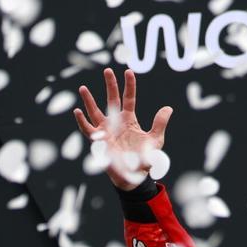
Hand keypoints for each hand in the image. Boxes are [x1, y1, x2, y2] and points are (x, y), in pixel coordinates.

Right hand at [73, 67, 172, 190]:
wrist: (135, 175)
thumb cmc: (144, 158)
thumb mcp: (155, 140)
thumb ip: (159, 124)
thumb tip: (168, 108)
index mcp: (129, 120)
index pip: (129, 99)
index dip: (129, 86)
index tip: (129, 72)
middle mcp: (116, 122)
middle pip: (112, 100)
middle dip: (110, 86)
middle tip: (107, 71)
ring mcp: (106, 131)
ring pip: (95, 112)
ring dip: (89, 101)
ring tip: (83, 88)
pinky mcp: (99, 142)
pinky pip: (88, 130)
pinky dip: (82, 121)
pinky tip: (77, 111)